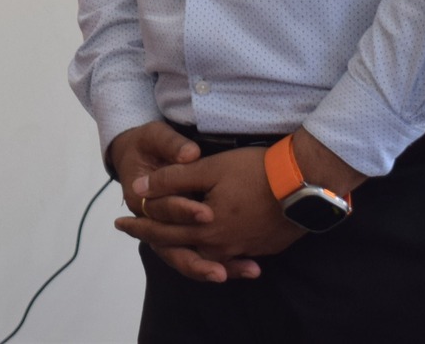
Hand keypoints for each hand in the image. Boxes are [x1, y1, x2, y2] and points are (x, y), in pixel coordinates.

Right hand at [106, 121, 246, 283]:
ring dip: (216, 267)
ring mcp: (169, 230)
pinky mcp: (185, 233)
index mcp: (138, 199)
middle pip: (173, 248)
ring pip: (189, 257)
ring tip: (247, 271)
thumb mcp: (156, 137)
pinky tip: (252, 267)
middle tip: (221, 272)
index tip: (207, 214)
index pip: (163, 211)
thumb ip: (172, 146)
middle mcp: (153, 221)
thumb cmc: (147, 143)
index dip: (182, 211)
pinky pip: (203, 255)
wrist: (138, 152)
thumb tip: (189, 153)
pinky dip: (226, 263)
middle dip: (199, 261)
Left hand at [118, 147, 301, 280]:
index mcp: (206, 229)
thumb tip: (139, 187)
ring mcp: (246, 249)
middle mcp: (224, 245)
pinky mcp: (265, 247)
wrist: (306, 183)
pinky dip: (219, 254)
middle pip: (182, 246)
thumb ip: (172, 179)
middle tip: (133, 232)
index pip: (162, 231)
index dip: (139, 226)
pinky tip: (217, 251)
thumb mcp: (208, 167)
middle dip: (154, 239)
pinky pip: (234, 255)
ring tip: (174, 246)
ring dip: (188, 250)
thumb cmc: (255, 171)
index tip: (118, 224)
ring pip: (208, 256)